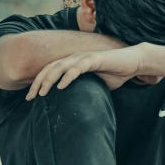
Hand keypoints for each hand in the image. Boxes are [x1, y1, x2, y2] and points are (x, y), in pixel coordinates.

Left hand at [25, 44, 147, 98]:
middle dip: (38, 83)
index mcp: (73, 63)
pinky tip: (61, 86)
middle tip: (30, 98)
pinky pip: (77, 68)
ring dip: (49, 80)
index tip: (31, 97)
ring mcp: (84, 57)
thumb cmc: (116, 73)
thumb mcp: (96, 84)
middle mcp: (75, 58)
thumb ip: (83, 90)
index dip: (38, 82)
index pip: (50, 71)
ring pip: (60, 67)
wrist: (133, 62)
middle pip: (49, 68)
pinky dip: (68, 76)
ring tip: (42, 93)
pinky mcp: (94, 59)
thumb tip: (75, 106)